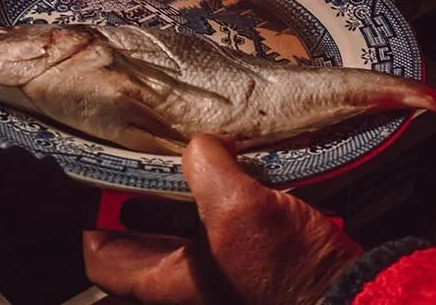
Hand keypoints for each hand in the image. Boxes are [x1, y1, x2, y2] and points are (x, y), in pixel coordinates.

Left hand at [82, 136, 361, 304]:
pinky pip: (215, 217)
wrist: (344, 290)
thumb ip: (208, 169)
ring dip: (180, 185)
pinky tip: (225, 159)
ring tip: (181, 145)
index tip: (93, 182)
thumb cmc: (283, 267)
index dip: (91, 222)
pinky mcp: (248, 252)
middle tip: (138, 149)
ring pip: (180, 221)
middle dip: (138, 191)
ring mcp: (217, 266)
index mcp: (166, 280)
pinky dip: (215, 189)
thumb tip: (199, 145)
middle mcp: (185, 277)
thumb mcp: (236, 208)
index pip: (101, 259)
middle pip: (140, 233)